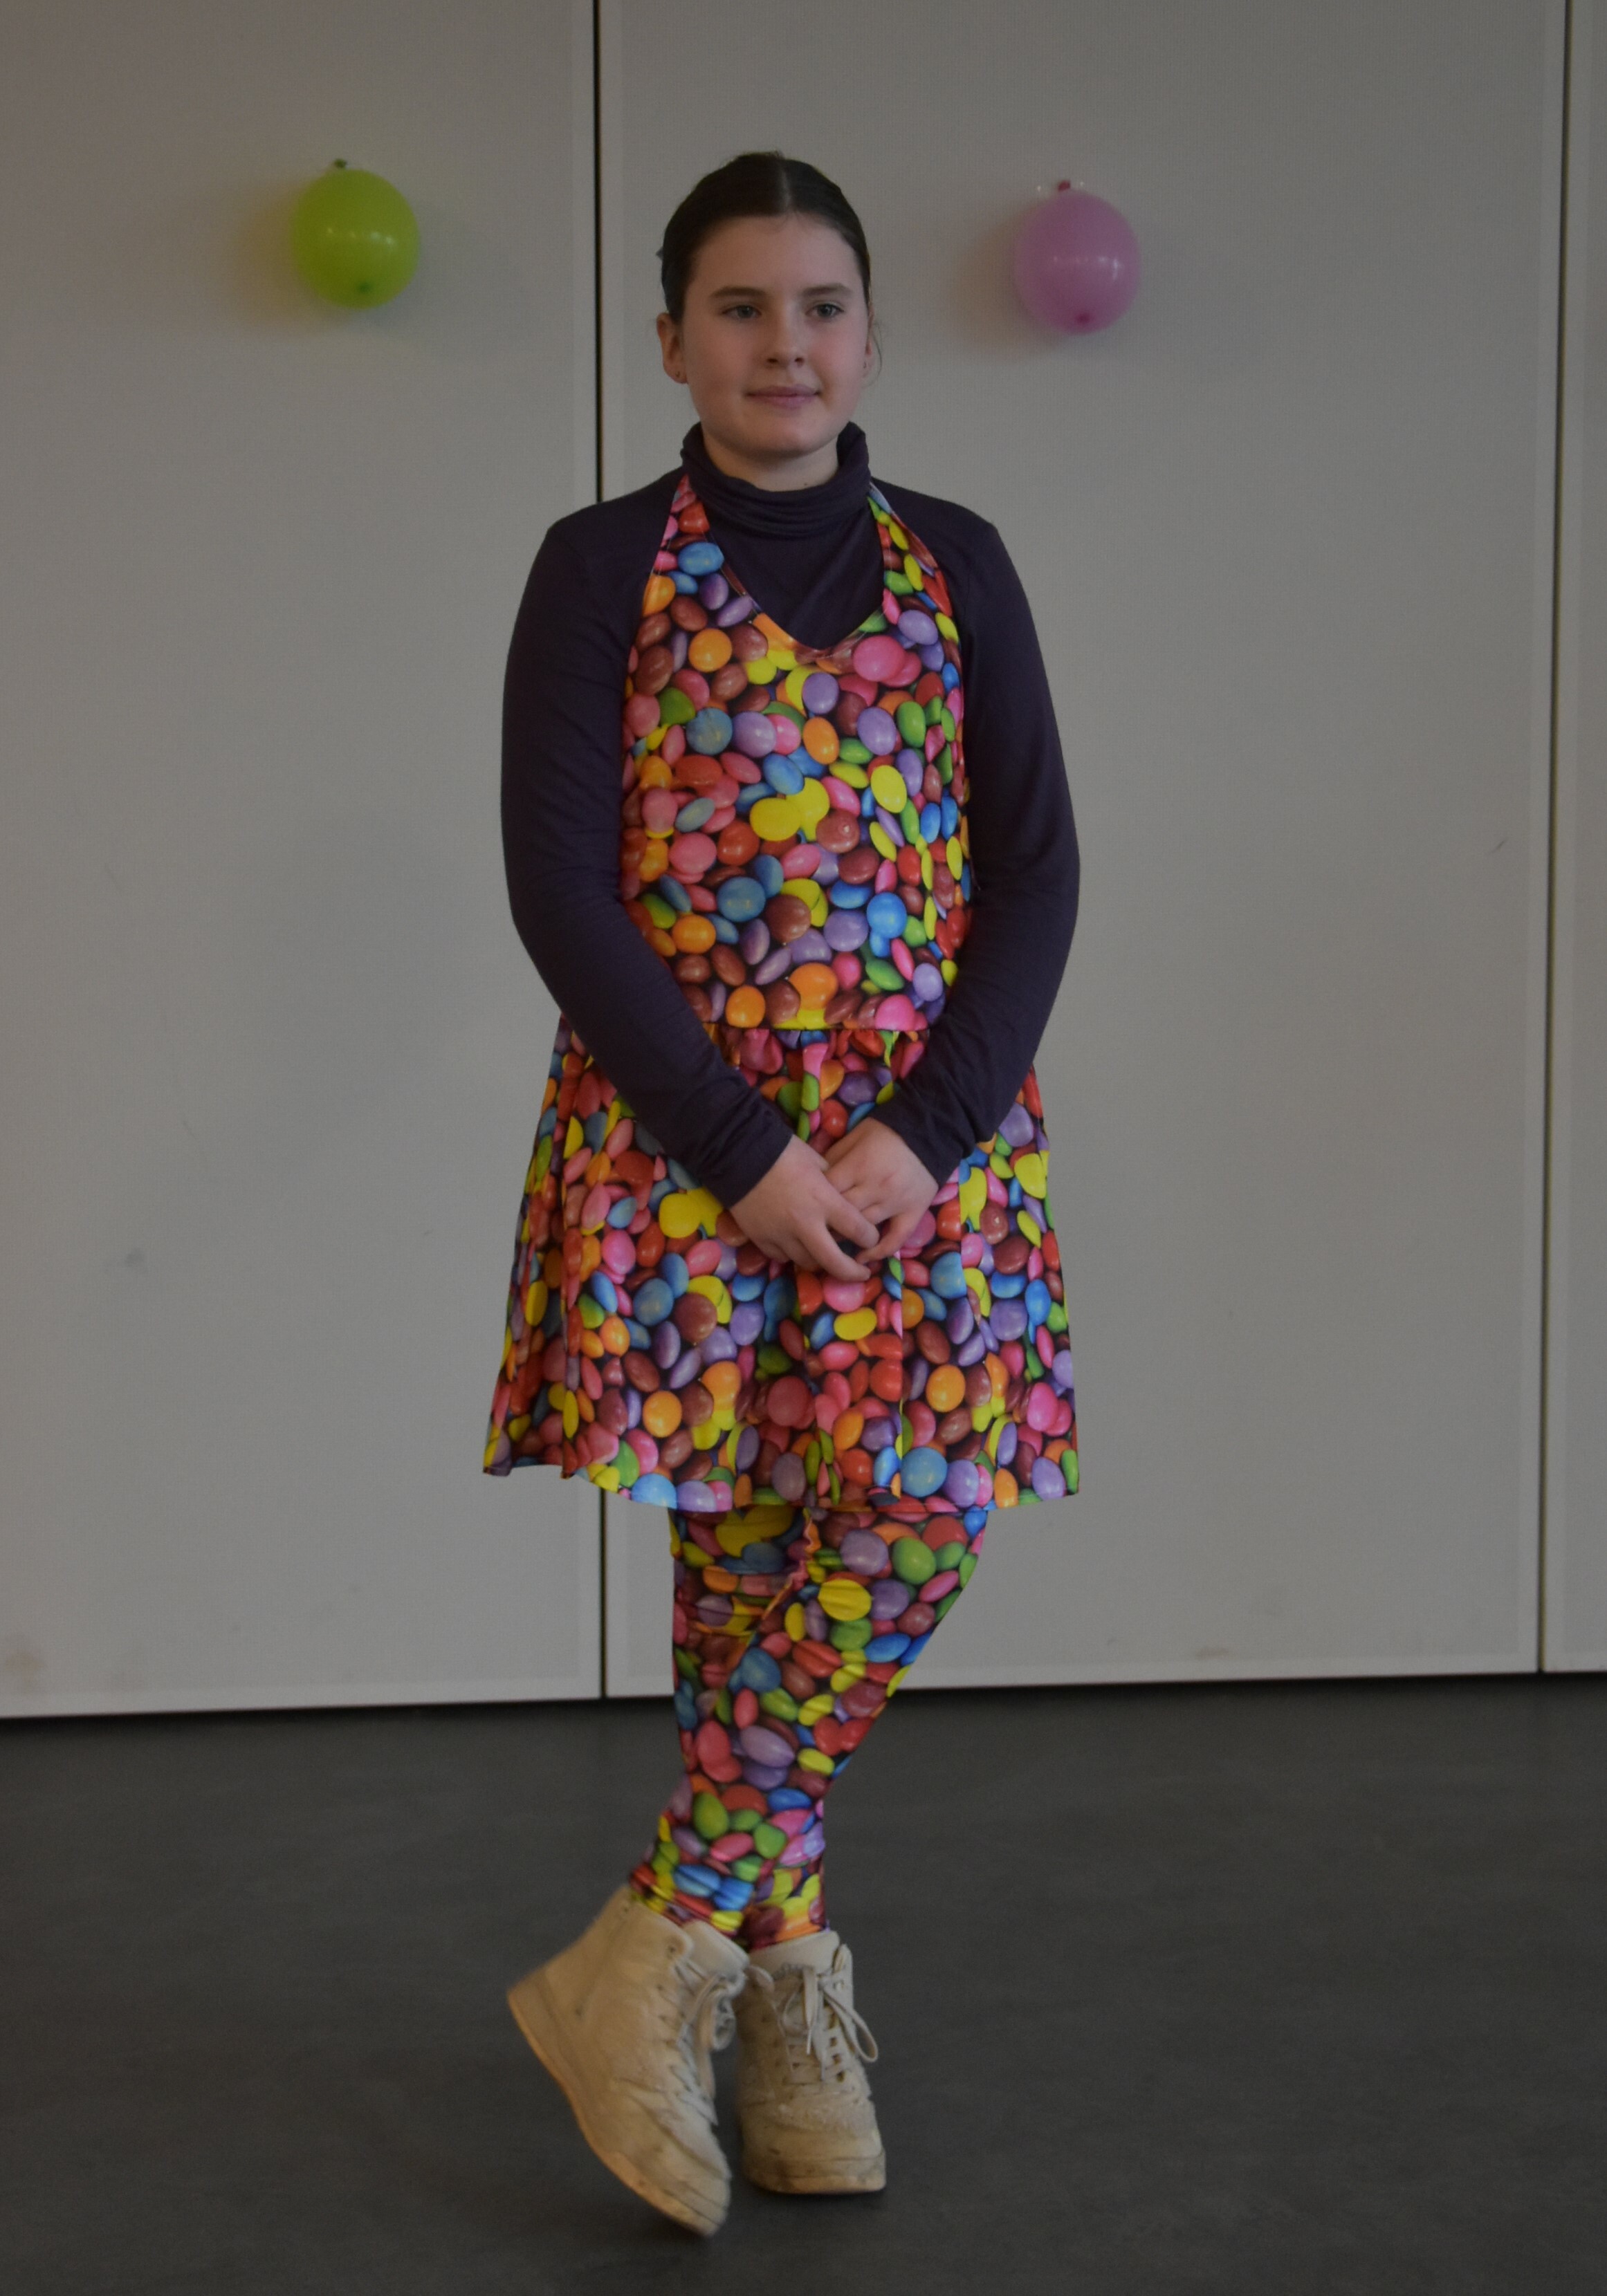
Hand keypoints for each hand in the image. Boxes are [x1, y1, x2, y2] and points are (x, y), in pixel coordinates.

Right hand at [728, 1134, 882, 1281]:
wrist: (739, 1154)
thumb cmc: (783, 1152)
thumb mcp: (818, 1161)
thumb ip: (834, 1184)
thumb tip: (843, 1197)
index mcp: (824, 1201)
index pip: (858, 1230)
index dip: (870, 1238)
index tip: (871, 1238)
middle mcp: (805, 1224)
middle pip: (835, 1263)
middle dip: (853, 1272)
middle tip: (862, 1274)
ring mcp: (781, 1235)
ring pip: (808, 1263)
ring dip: (822, 1262)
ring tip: (829, 1259)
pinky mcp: (760, 1239)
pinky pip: (783, 1257)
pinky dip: (794, 1254)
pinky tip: (799, 1247)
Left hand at [820, 1117, 938, 1265]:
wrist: (929, 1130)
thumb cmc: (886, 1133)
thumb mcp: (854, 1136)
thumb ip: (833, 1157)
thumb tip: (812, 1180)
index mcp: (858, 1166)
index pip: (828, 1192)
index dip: (815, 1201)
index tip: (806, 1208)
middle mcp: (876, 1187)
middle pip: (843, 1215)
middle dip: (826, 1224)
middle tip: (814, 1230)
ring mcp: (896, 1202)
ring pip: (865, 1229)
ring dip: (847, 1239)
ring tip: (831, 1245)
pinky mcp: (914, 1212)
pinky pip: (896, 1239)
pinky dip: (878, 1251)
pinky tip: (862, 1258)